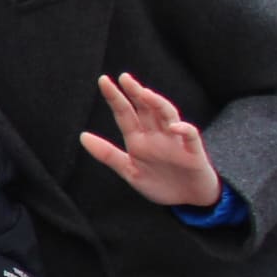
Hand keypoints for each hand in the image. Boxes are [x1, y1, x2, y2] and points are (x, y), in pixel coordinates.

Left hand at [80, 73, 221, 211]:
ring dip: (157, 104)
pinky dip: (183, 130)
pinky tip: (173, 126)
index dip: (115, 97)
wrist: (189, 199)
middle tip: (125, 78)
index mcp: (139, 139)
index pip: (125, 114)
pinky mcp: (193, 152)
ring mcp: (175, 141)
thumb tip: (82, 136)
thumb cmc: (160, 182)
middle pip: (146, 108)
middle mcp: (157, 135)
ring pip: (167, 115)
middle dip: (136, 92)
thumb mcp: (129, 170)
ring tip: (144, 93)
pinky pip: (190, 136)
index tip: (103, 80)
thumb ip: (108, 154)